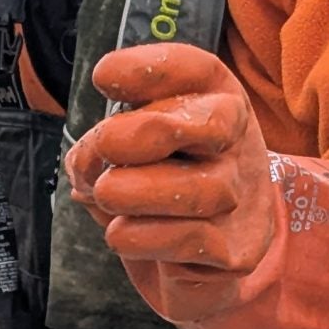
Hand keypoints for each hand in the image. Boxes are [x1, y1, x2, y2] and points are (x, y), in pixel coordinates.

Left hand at [63, 43, 328, 328]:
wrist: (194, 259)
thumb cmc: (155, 185)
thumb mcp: (125, 150)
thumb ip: (103, 146)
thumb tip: (86, 163)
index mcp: (212, 101)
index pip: (197, 70)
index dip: (150, 69)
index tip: (103, 77)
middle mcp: (237, 143)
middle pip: (215, 123)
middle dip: (149, 131)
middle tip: (104, 145)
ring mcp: (243, 198)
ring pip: (203, 189)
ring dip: (137, 192)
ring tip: (105, 194)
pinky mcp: (236, 251)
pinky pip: (193, 241)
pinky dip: (144, 236)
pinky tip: (119, 233)